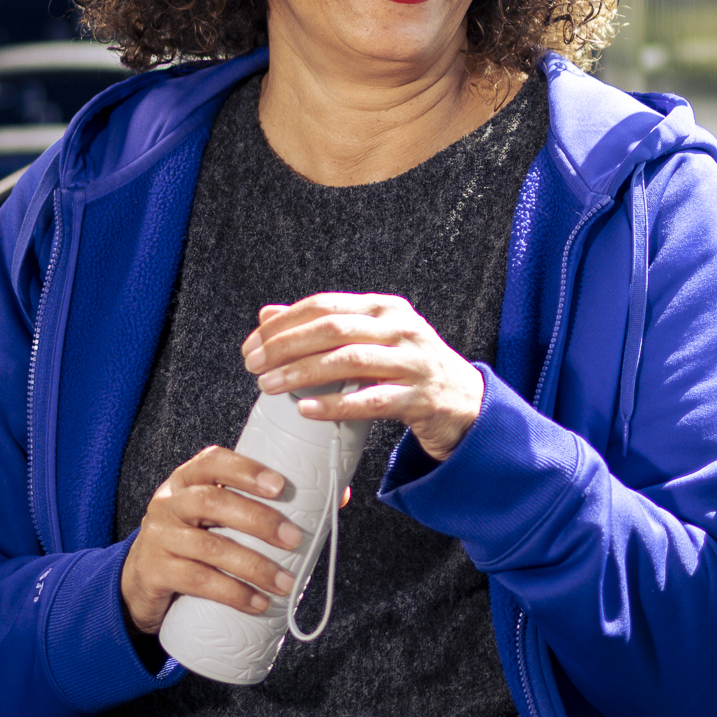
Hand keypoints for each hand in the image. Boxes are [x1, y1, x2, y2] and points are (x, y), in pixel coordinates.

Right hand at [120, 444, 304, 635]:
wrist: (141, 577)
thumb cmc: (197, 537)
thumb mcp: (220, 516)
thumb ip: (269, 503)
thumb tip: (339, 497)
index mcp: (189, 479)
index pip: (213, 461)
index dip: (247, 470)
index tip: (281, 485)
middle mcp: (169, 503)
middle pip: (213, 503)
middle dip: (260, 520)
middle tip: (296, 540)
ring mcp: (159, 537)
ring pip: (208, 548)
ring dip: (253, 566)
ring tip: (285, 582)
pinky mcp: (155, 572)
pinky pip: (197, 581)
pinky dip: (232, 593)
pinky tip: (257, 603)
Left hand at [242, 291, 486, 460]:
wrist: (464, 402)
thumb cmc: (407, 369)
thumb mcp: (370, 339)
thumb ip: (324, 326)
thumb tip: (267, 314)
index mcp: (384, 308)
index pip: (325, 306)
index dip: (283, 324)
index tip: (252, 344)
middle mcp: (401, 328)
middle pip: (332, 329)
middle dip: (285, 346)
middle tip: (253, 365)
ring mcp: (414, 362)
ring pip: (349, 361)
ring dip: (302, 373)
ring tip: (269, 386)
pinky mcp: (420, 397)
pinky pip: (371, 400)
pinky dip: (335, 405)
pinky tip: (307, 410)